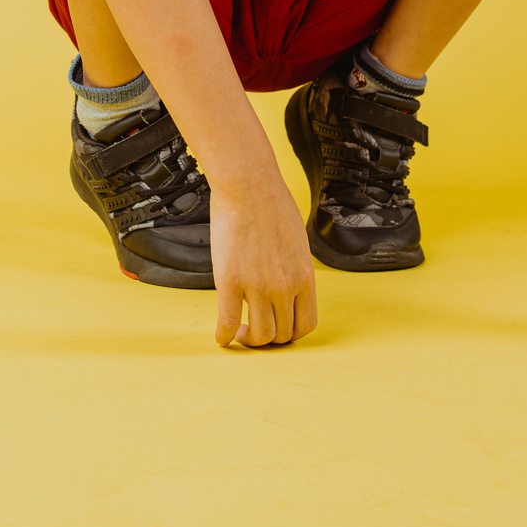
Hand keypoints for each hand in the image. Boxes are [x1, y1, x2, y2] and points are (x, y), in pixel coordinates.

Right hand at [211, 170, 316, 346]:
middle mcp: (284, 287)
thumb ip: (295, 268)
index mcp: (304, 277)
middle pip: (281, 335)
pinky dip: (224, 337)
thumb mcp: (297, 241)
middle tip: (255, 330)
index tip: (279, 328)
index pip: (306, 325)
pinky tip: (220, 337)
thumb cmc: (272, 204)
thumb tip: (289, 283)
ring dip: (249, 341)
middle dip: (269, 339)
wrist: (249, 186)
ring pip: (259, 335)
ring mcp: (257, 286)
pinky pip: (227, 322)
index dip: (291, 334)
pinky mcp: (230, 281)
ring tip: (240, 332)